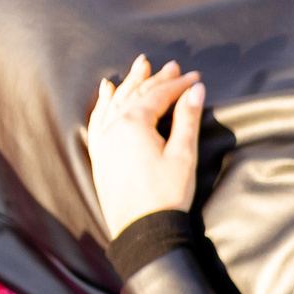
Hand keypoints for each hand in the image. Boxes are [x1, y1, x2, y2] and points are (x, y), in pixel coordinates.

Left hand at [87, 55, 204, 236]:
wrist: (142, 228)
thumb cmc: (166, 195)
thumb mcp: (183, 155)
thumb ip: (188, 119)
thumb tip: (195, 91)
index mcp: (134, 123)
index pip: (158, 95)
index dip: (178, 84)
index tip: (194, 77)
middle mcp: (114, 125)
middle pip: (135, 93)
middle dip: (154, 78)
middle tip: (169, 66)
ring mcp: (103, 138)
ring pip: (114, 101)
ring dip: (129, 83)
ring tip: (139, 68)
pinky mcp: (99, 151)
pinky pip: (98, 117)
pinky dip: (103, 101)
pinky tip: (106, 92)